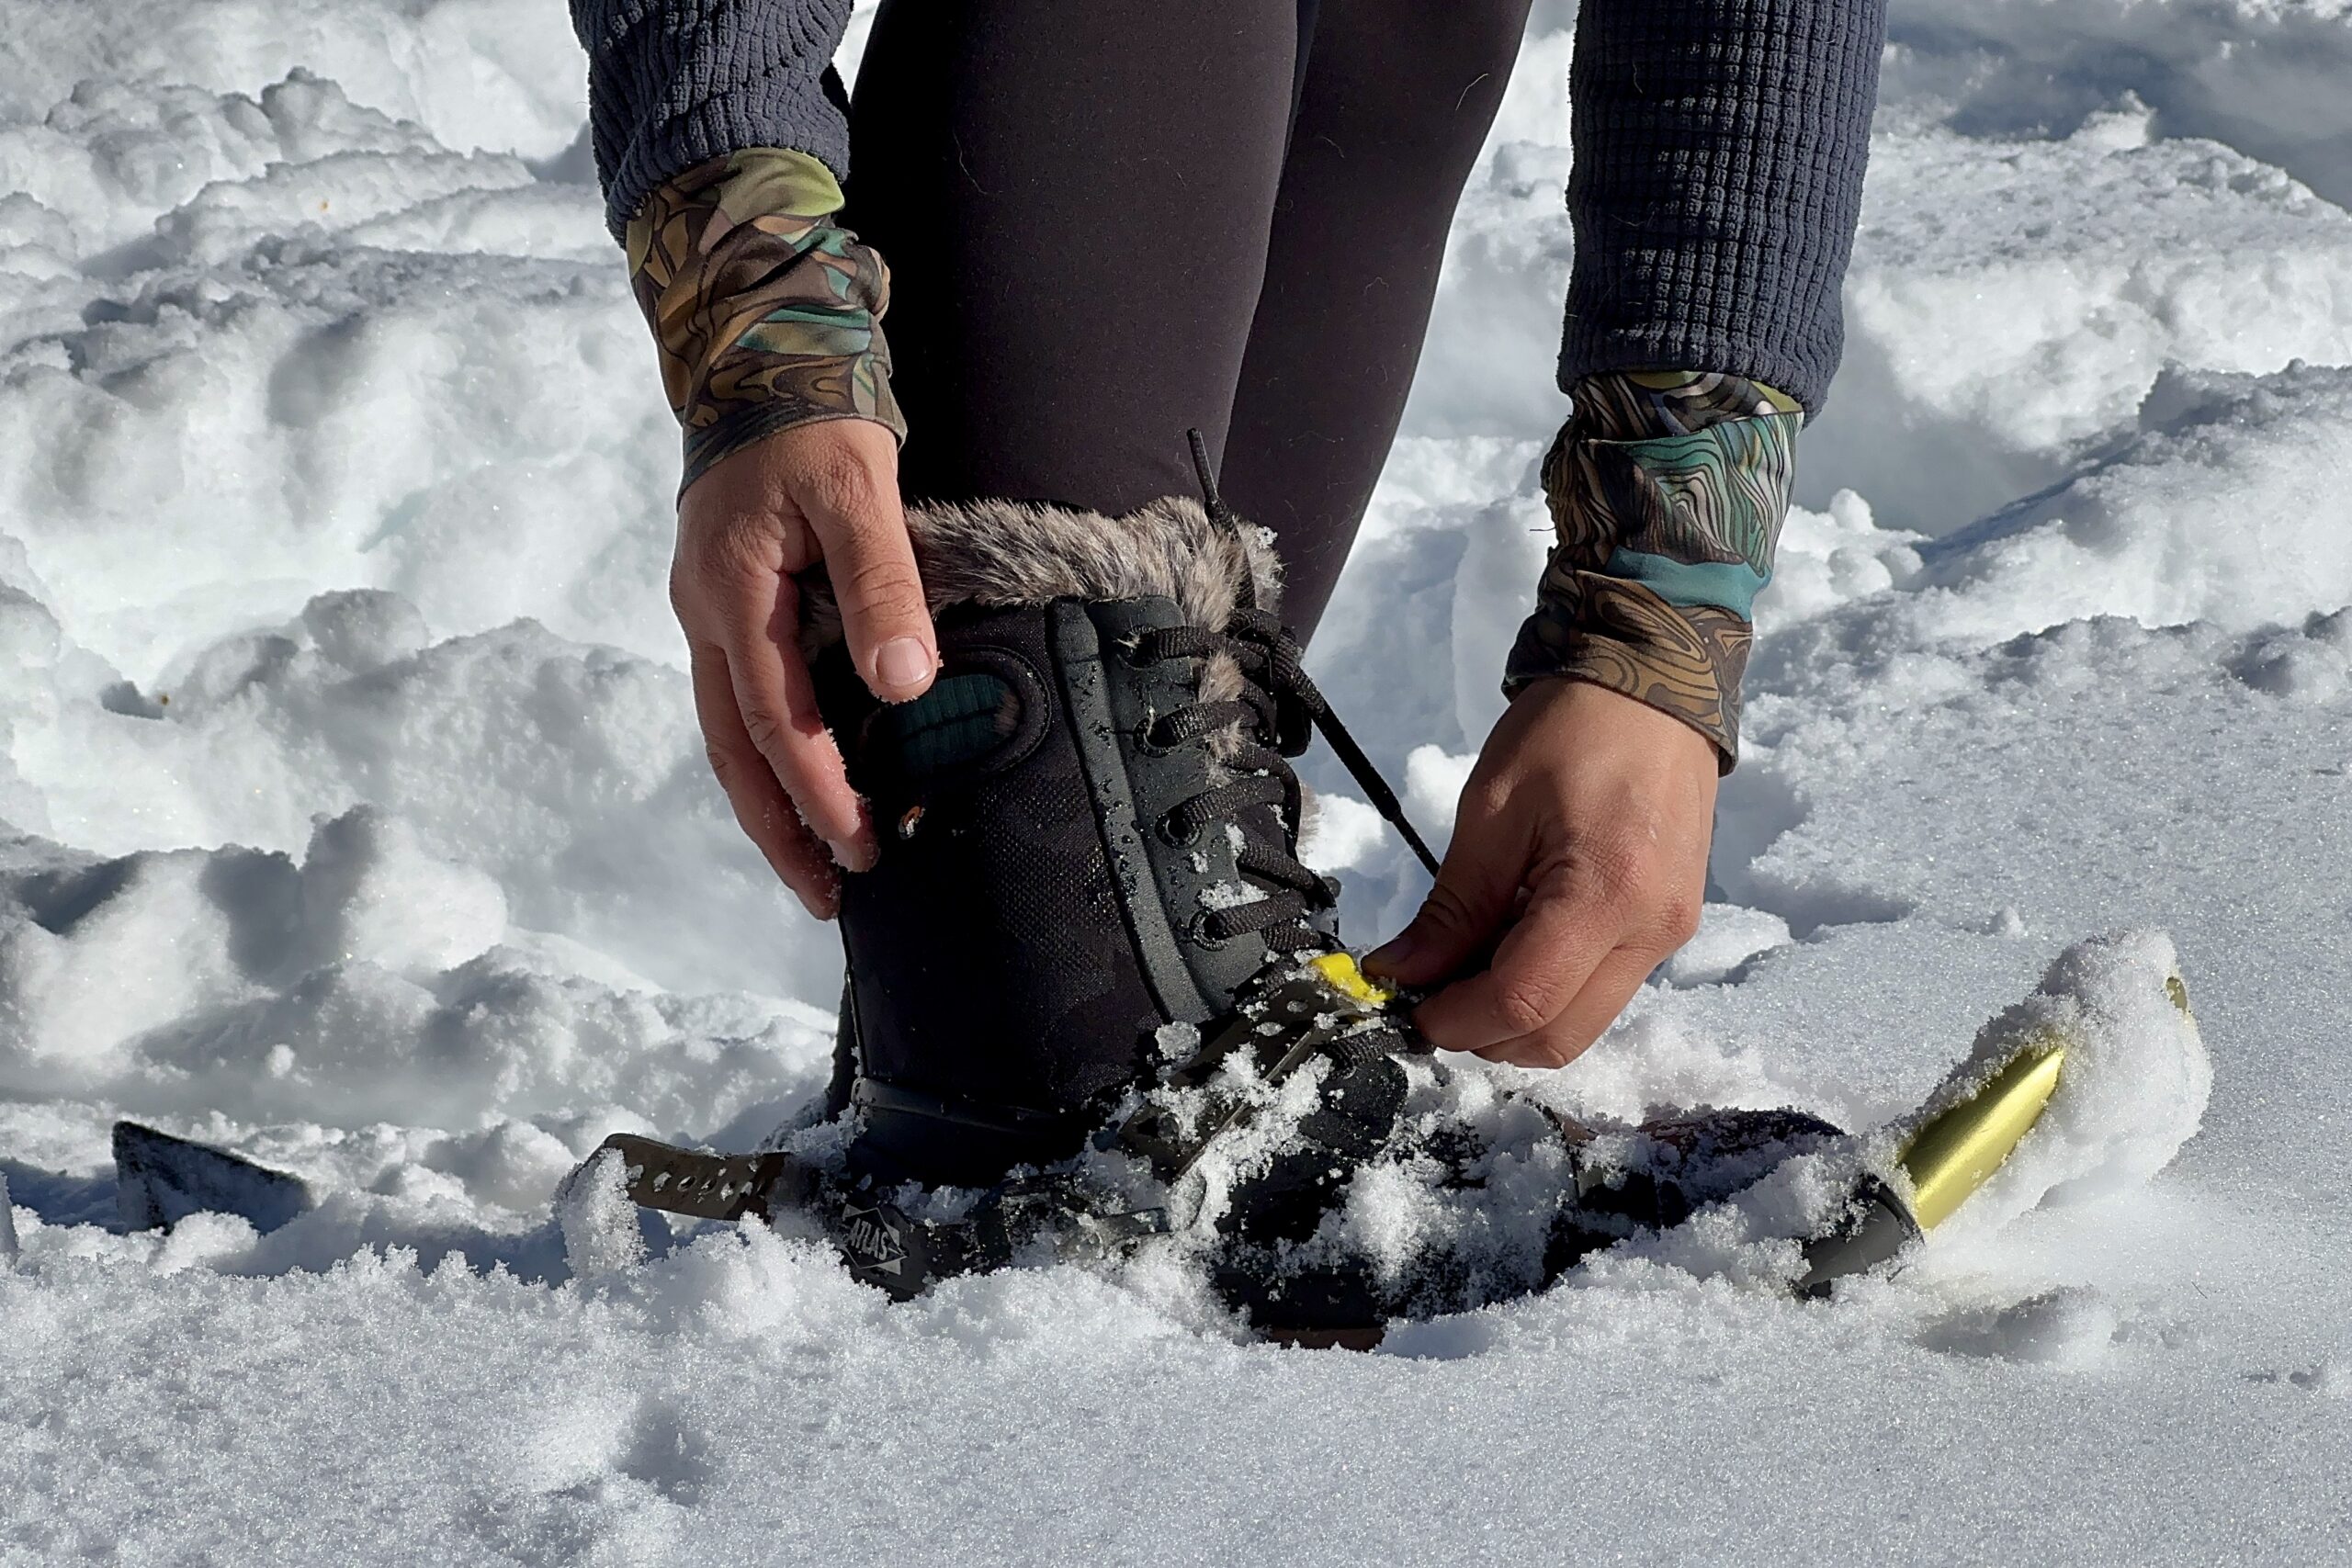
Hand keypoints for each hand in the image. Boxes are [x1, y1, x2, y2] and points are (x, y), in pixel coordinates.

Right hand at [670, 418, 936, 918]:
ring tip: (818, 867)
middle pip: (733, 752)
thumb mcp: (859, 491)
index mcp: (731, 597)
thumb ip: (881, 586)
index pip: (776, 724)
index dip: (819, 793)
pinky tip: (805, 785)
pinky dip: (770, 756)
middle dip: (779, 830)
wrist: (756, 352)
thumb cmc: (811, 418)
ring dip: (770, 804)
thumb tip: (904, 684)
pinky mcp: (727, 606)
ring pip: (729, 735)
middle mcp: (706, 618)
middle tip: (830, 898)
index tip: (861, 849)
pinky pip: (741, 702)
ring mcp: (708, 614)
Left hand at [1365, 679, 1716, 1067]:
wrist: (1656, 682)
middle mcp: (1653, 932)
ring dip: (1516, 1014)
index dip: (1455, 1021)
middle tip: (1430, 993)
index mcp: (1609, 894)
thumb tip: (1401, 975)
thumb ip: (1452, 907)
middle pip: (1559, 1037)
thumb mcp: (1492, 810)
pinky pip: (1603, 989)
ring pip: (1582, 1022)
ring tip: (1468, 962)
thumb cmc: (1569, 729)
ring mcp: (1670, 934)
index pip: (1524, 1001)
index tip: (1406, 1009)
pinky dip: (1549, 986)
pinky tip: (1513, 940)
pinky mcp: (1671, 926)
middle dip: (1484, 1034)